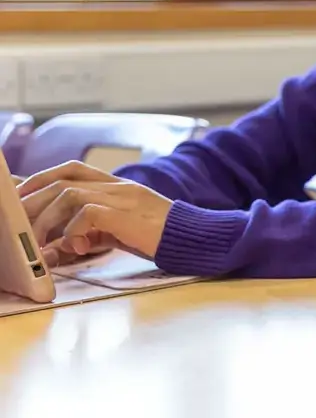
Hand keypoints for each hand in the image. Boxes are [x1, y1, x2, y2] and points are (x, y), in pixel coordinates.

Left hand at [18, 161, 173, 265]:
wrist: (195, 239)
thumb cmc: (159, 238)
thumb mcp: (119, 232)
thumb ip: (90, 233)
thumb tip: (57, 246)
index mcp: (117, 186)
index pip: (71, 170)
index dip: (39, 179)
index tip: (18, 196)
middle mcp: (118, 186)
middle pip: (61, 181)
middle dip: (31, 202)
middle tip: (19, 226)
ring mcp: (123, 198)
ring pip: (68, 195)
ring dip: (47, 220)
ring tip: (41, 243)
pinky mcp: (127, 215)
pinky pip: (88, 214)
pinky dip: (72, 231)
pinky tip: (77, 248)